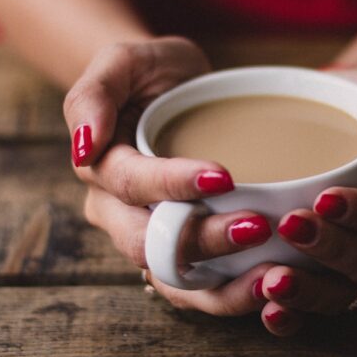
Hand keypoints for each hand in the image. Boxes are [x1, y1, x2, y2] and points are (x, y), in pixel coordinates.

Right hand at [63, 37, 273, 314]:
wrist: (175, 91)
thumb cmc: (149, 73)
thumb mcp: (122, 61)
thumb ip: (94, 93)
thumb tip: (84, 146)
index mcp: (101, 169)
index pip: (131, 185)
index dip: (173, 184)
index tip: (224, 177)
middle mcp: (119, 213)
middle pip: (152, 243)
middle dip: (204, 241)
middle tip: (257, 227)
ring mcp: (152, 237)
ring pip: (174, 280)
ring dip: (222, 287)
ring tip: (272, 275)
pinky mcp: (185, 251)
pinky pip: (200, 288)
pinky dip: (232, 294)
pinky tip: (271, 284)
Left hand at [256, 69, 356, 335]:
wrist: (323, 120)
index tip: (327, 198)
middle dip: (334, 251)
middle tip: (292, 227)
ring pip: (344, 296)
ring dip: (310, 294)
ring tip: (274, 280)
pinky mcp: (323, 281)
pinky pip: (314, 309)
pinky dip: (293, 317)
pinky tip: (268, 309)